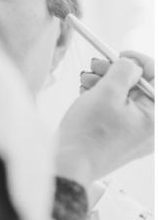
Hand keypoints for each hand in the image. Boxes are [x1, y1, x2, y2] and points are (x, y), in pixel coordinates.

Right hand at [56, 53, 153, 188]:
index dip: (139, 61)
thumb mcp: (107, 91)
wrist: (70, 164)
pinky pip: (119, 112)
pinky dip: (103, 100)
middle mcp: (152, 128)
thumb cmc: (88, 133)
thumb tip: (131, 64)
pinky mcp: (122, 139)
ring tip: (85, 82)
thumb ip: (124, 71)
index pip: (157, 78)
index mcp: (156, 117)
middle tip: (96, 66)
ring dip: (106, 85)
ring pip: (127, 99)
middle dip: (116, 73)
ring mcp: (138, 135)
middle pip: (140, 88)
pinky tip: (87, 96)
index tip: (120, 55)